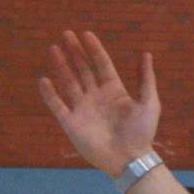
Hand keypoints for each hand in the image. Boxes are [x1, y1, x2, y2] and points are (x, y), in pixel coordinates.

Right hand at [38, 31, 159, 177]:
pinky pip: (57, 105)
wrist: (130, 159)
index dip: (94, 49)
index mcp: (114, 91)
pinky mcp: (72, 123)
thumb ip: (146, 79)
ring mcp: (83, 109)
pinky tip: (44, 79)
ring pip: (68, 82)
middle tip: (65, 34)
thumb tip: (146, 54)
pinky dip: (50, 93)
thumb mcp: (149, 103)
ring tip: (53, 48)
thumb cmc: (142, 133)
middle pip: (82, 69)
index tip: (86, 34)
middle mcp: (96, 97)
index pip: (101, 64)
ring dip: (61, 65)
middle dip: (74, 52)